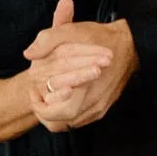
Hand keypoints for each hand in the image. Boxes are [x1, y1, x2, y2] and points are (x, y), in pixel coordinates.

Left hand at [24, 6, 137, 129]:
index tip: (34, 92)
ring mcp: (99, 106)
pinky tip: (61, 101)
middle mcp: (93, 100)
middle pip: (62, 123)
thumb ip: (47, 41)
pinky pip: (80, 119)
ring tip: (46, 101)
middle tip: (37, 100)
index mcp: (84, 83)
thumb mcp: (70, 31)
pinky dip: (68, 114)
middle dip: (45, 115)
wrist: (127, 44)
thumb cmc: (98, 37)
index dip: (40, 107)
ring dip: (55, 116)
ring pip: (70, 123)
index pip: (58, 111)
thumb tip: (29, 54)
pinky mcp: (103, 108)